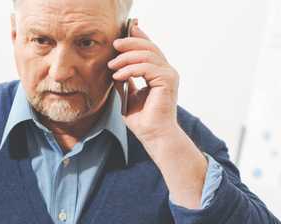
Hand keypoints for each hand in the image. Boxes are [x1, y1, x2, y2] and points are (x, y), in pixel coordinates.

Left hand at [108, 21, 179, 144]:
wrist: (153, 135)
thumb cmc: (142, 119)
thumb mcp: (128, 96)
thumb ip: (124, 81)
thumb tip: (113, 69)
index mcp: (159, 73)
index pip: (149, 49)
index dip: (138, 37)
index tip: (123, 32)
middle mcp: (166, 71)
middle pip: (149, 47)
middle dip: (130, 43)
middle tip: (114, 45)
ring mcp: (168, 75)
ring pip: (147, 55)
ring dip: (126, 58)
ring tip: (111, 66)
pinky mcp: (167, 81)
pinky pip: (146, 67)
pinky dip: (130, 69)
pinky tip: (118, 75)